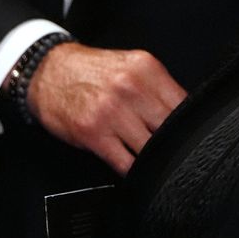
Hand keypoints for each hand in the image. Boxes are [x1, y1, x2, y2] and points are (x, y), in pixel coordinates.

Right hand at [26, 43, 185, 175]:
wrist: (48, 70)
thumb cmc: (90, 71)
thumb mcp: (129, 67)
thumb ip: (156, 88)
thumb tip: (185, 116)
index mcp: (145, 68)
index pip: (184, 104)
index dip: (190, 126)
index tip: (189, 136)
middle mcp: (131, 87)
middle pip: (170, 129)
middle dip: (173, 144)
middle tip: (172, 152)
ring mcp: (113, 111)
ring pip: (151, 149)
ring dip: (153, 159)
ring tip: (152, 160)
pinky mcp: (94, 133)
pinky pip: (126, 163)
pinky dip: (134, 170)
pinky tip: (133, 167)